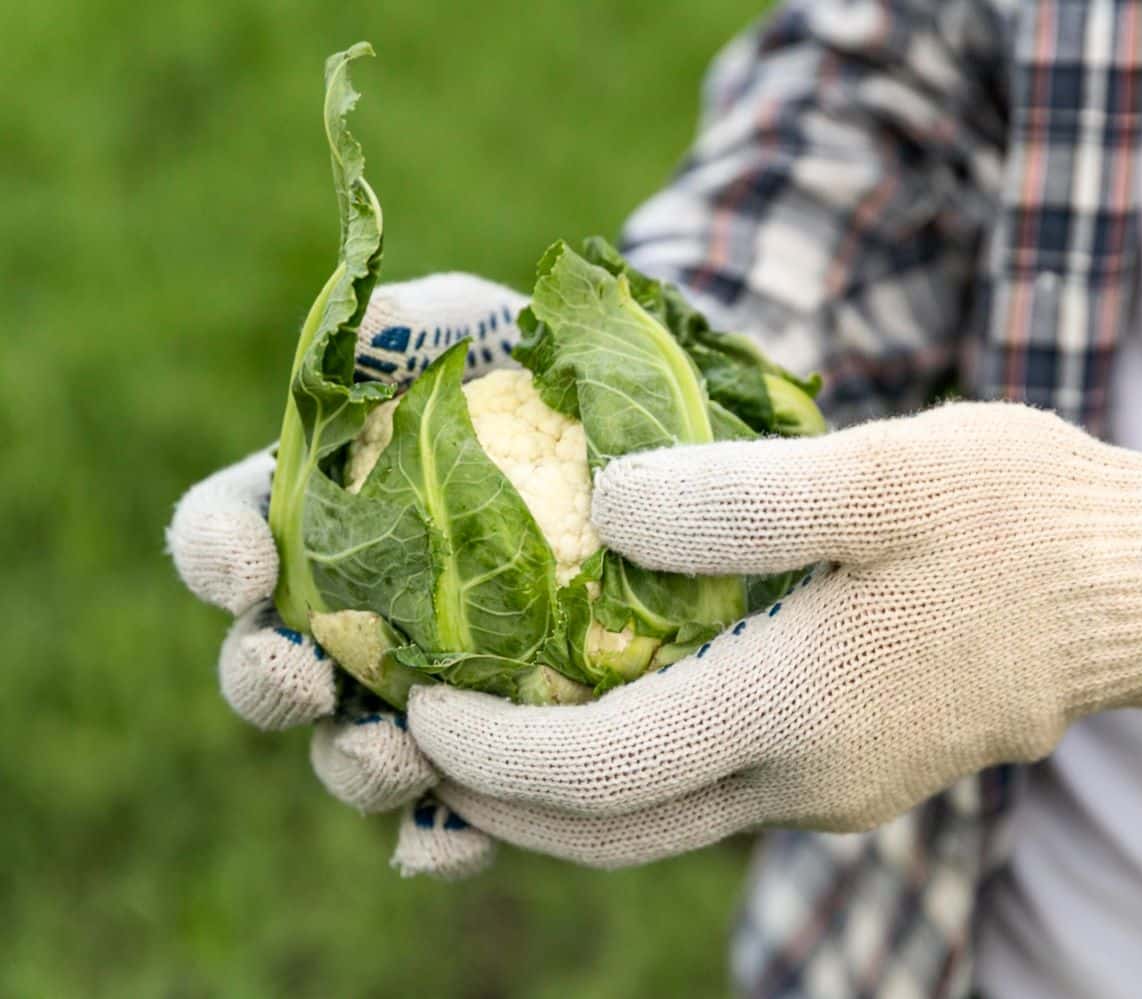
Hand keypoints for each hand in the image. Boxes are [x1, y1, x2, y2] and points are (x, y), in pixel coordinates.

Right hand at [168, 272, 528, 876]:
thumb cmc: (532, 374)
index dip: (214, 555)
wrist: (635, 443)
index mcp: (305, 515)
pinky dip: (442, 835)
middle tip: (302, 676)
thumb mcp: (472, 324)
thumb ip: (409, 326)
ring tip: (394, 755)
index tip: (246, 563)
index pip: (223, 536)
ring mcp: (410, 683)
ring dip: (356, 764)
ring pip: (350, 747)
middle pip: (265, 666)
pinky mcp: (490, 740)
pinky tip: (458, 840)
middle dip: (266, 681)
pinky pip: (452, 804)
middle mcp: (340, 611)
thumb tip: (364, 334)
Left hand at [335, 402, 1141, 866]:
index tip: (418, 704)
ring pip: (666, 822)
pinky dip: (641, 766)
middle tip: (418, 740)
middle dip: (501, 803)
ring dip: (565, 794)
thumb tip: (605, 512)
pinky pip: (719, 789)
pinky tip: (608, 702)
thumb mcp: (884, 472)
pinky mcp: (857, 769)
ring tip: (488, 733)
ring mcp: (836, 788)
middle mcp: (808, 780)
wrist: (1140, 588)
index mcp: (803, 710)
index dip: (492, 751)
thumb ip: (738, 501)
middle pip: (615, 831)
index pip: (602, 769)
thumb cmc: (1022, 514)